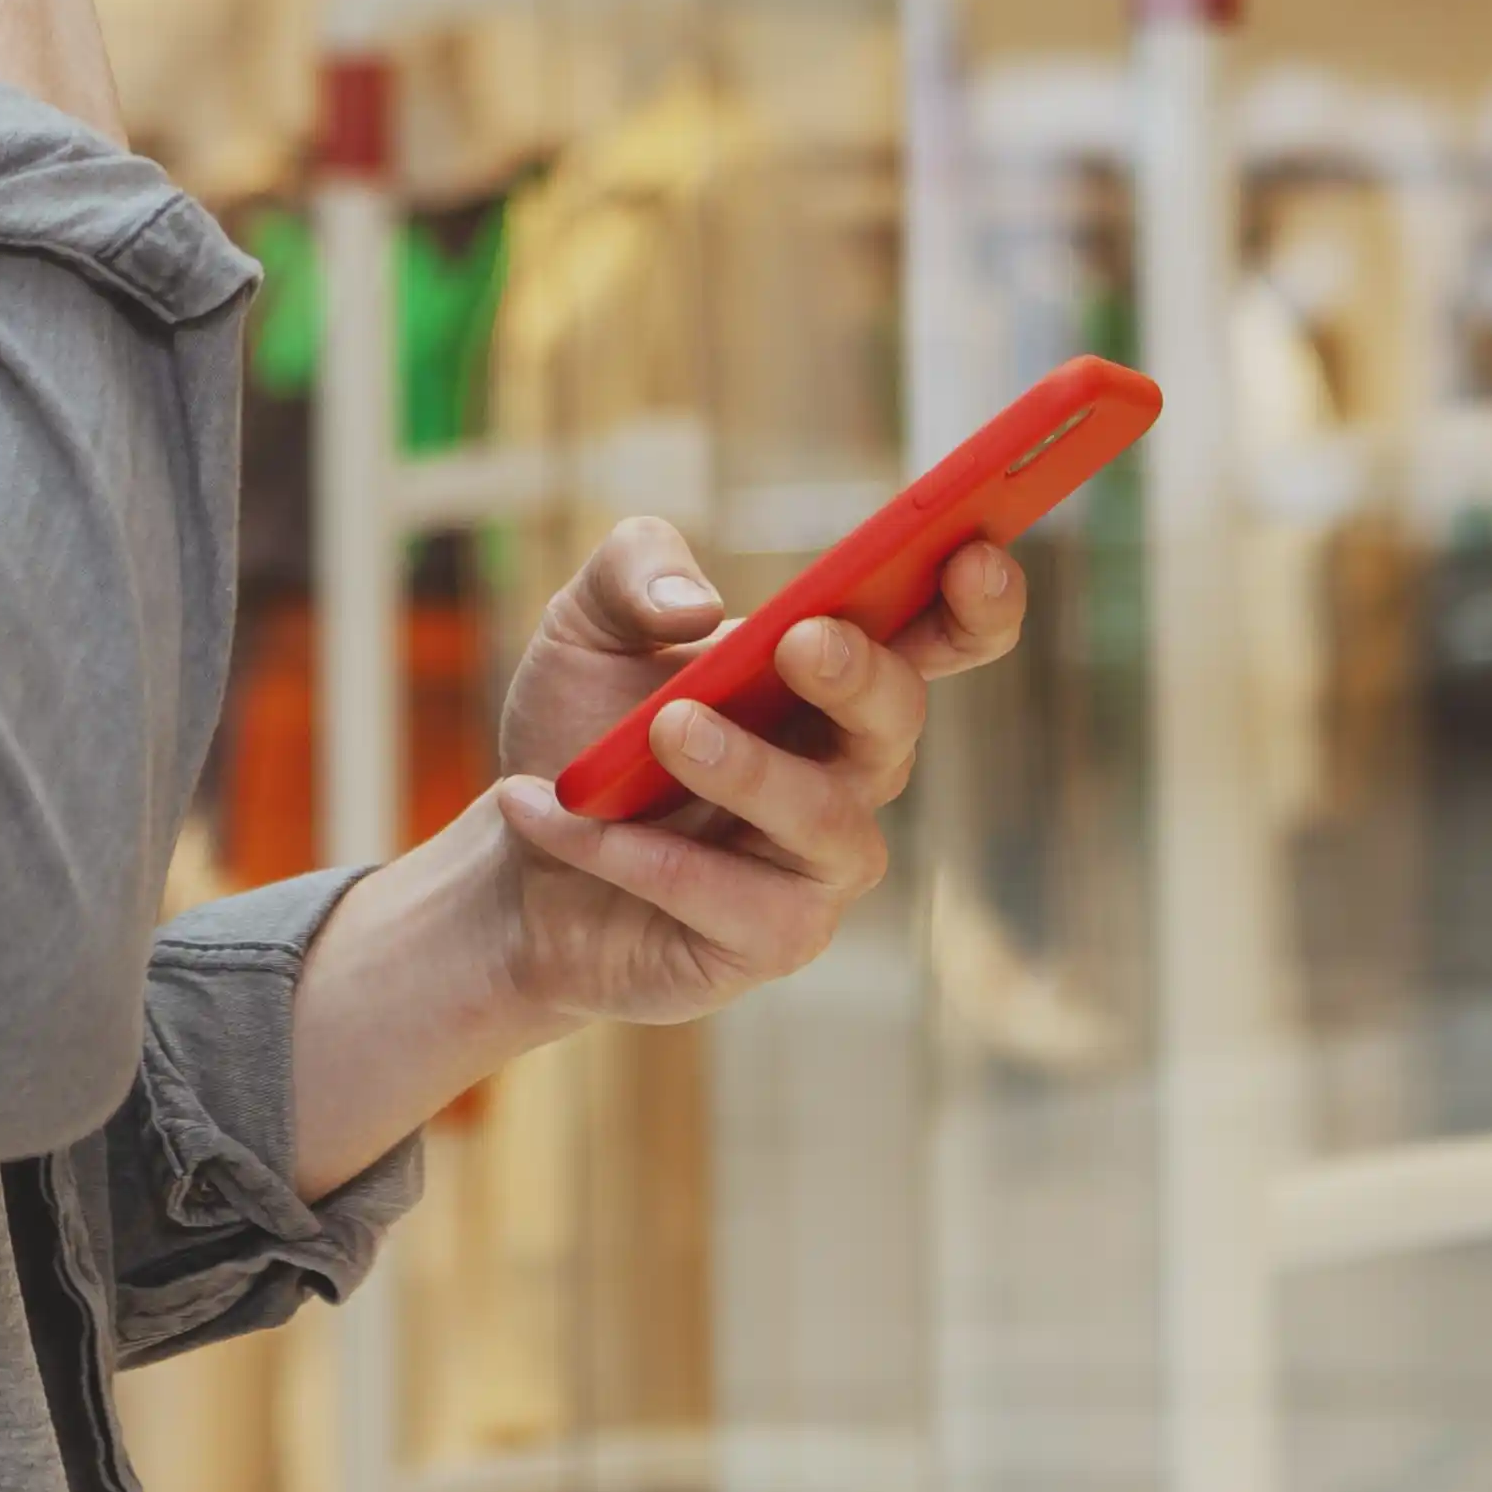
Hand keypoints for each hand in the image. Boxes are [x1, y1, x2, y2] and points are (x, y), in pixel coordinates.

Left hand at [481, 513, 1025, 1026]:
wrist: (512, 861)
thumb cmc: (580, 728)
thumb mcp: (585, 622)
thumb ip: (635, 571)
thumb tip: (698, 605)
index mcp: (832, 674)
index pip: (940, 633)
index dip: (979, 601)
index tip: (973, 551)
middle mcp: (848, 767)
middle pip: (898, 717)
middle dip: (860, 675)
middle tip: (799, 640)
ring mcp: (819, 862)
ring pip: (827, 818)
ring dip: (750, 770)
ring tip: (667, 729)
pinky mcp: (773, 940)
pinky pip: (737, 901)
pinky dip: (648, 857)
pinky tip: (573, 825)